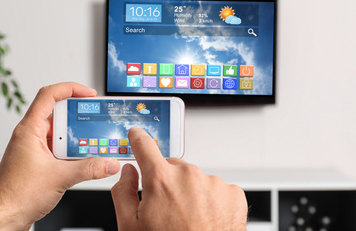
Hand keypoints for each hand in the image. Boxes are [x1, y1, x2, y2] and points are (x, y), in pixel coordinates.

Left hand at [0, 82, 120, 229]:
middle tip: (97, 120)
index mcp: (30, 130)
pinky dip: (74, 151)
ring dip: (78, 137)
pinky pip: (60, 148)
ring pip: (61, 133)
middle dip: (80, 117)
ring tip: (94, 142)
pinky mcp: (40, 161)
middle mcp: (31, 136)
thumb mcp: (60, 177)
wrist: (5, 217)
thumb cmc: (16, 195)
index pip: (49, 96)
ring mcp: (35, 149)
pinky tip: (85, 159)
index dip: (70, 89)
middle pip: (59, 114)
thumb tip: (109, 162)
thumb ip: (89, 168)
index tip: (88, 94)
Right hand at [112, 127, 247, 230]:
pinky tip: (206, 219)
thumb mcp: (130, 227)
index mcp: (161, 180)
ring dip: (190, 192)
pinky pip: (216, 188)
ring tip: (190, 218)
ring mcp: (213, 183)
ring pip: (195, 179)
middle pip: (172, 167)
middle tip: (168, 208)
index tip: (138, 135)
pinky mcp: (232, 193)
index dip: (138, 139)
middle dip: (167, 181)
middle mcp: (189, 176)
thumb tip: (127, 172)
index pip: (145, 147)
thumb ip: (123, 192)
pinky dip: (211, 200)